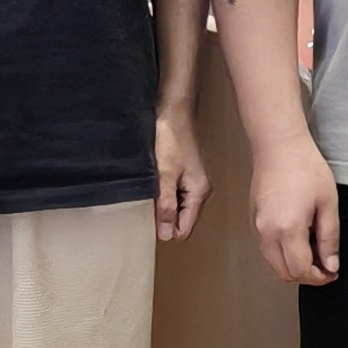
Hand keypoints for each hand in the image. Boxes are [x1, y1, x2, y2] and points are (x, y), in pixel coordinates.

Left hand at [150, 102, 207, 241]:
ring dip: (164, 205)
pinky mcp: (184, 174)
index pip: (186, 227)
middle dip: (166, 218)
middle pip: (182, 218)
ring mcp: (192, 181)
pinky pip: (175, 194)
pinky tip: (153, 186)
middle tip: (147, 208)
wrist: (173, 113)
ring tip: (149, 196)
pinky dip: (164, 194)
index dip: (168, 230)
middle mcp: (200, 189)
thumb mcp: (164, 176)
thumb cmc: (171, 139)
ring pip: (178, 206)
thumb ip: (166, 205)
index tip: (151, 225)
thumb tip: (167, 234)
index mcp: (199, 192)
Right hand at [250, 131, 340, 288]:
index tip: (331, 273)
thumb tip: (331, 265)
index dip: (319, 278)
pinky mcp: (254, 221)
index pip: (301, 270)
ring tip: (314, 253)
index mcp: (288, 229)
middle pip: (284, 273)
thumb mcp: (328, 204)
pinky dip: (282, 255)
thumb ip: (330, 238)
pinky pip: (267, 250)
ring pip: (274, 264)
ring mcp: (258, 228)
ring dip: (293, 266)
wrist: (280, 148)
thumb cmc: (305, 168)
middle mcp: (268, 233)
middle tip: (325, 267)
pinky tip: (299, 242)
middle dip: (306, 276)